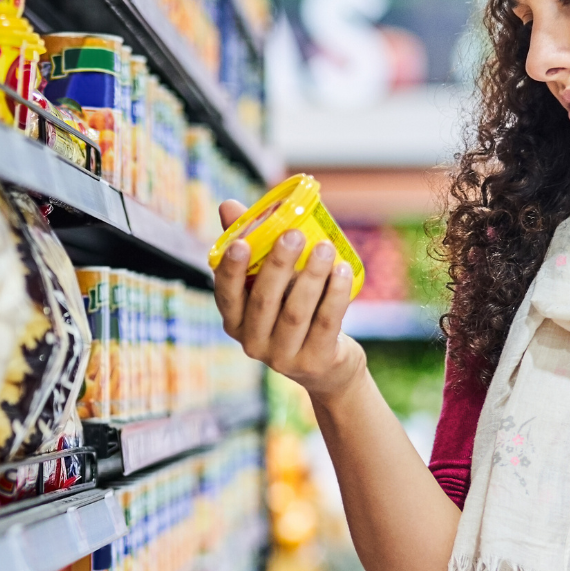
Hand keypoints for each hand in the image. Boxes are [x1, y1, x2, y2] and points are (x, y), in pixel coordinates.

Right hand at [211, 198, 364, 401]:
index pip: (226, 295)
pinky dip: (335, 295)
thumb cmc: (292, 311)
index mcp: (236, 321)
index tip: (240, 243)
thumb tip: (228, 205)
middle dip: (278, 265)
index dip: (231, 270)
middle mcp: (253, 343)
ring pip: (296, 313)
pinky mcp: (315, 362)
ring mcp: (283, 357)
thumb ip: (251, 244)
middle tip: (293, 234)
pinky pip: (325, 324)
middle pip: (264, 301)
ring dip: (312, 277)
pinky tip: (343, 270)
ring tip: (325, 247)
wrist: (328, 365)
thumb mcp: (271, 282)